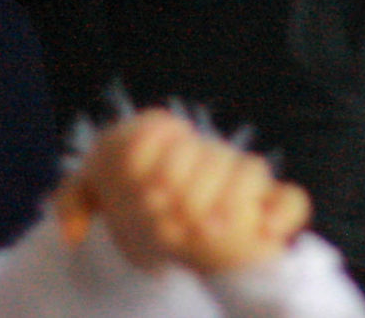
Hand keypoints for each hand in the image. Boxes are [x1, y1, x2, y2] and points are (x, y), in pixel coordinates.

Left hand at [54, 112, 310, 277]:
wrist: (164, 231)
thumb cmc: (128, 212)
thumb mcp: (93, 200)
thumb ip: (73, 201)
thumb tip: (73, 230)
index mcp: (166, 142)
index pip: (161, 131)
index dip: (156, 159)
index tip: (143, 197)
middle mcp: (206, 154)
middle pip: (210, 154)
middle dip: (192, 187)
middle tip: (171, 219)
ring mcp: (238, 179)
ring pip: (249, 171)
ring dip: (230, 199)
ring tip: (206, 232)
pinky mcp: (266, 207)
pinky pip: (291, 200)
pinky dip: (282, 213)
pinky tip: (261, 230)